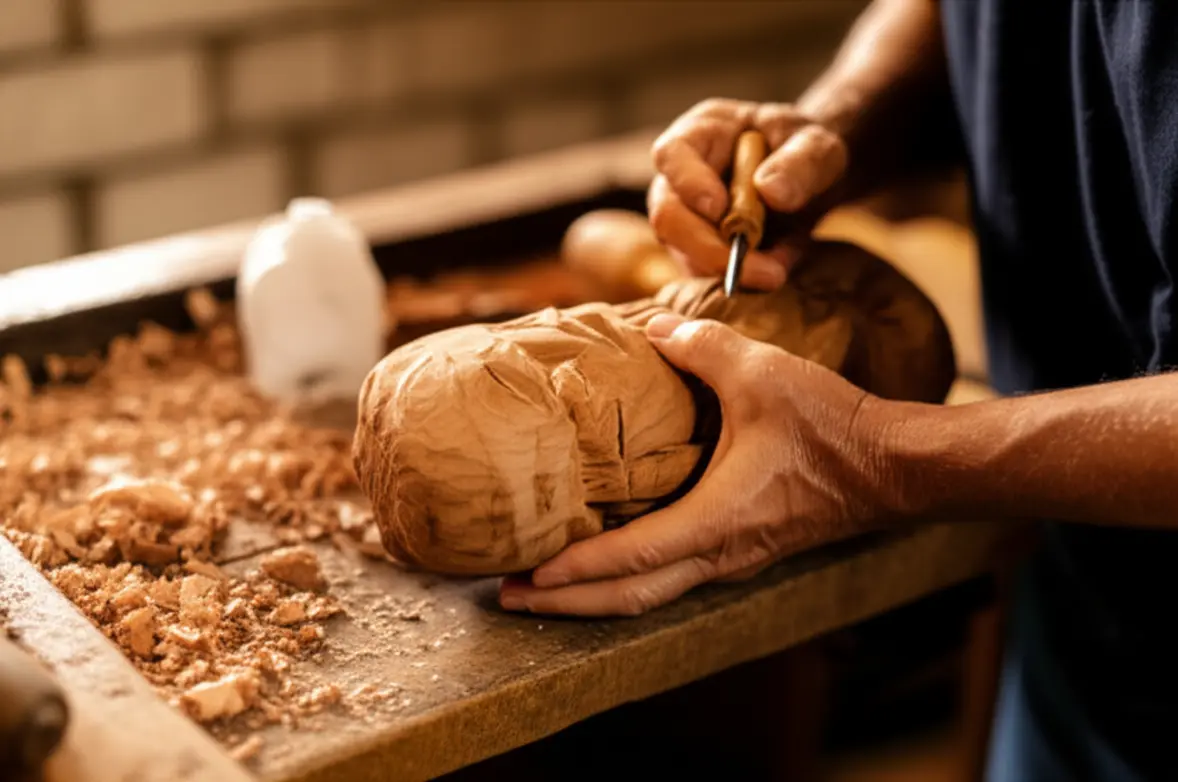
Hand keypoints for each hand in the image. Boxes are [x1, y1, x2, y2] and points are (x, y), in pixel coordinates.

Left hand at [498, 312, 894, 616]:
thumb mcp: (762, 373)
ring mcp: (730, 560)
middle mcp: (718, 554)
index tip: (528, 574)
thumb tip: (651, 329)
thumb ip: (700, 348)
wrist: (891, 467)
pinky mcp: (739, 550)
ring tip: (542, 589)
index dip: (577, 568)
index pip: (632, 558)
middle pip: (629, 598)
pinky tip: (603, 561)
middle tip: (508, 598)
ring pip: (649, 596)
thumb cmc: (830, 426)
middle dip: (565, 603)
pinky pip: (670, 579)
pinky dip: (625, 580)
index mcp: (717, 521)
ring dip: (592, 596)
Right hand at [647, 98, 848, 290]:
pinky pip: (707, 275)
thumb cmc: (806, 149)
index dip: (688, 183)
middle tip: (767, 272)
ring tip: (783, 264)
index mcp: (701, 134)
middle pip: (669, 217)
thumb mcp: (819, 146)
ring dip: (735, 270)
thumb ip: (802, 162)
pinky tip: (778, 265)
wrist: (811, 180)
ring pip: (686, 255)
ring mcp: (684, 218)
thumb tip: (771, 191)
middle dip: (712, 251)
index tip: (721, 209)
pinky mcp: (697, 251)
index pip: (672, 154)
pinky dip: (744, 279)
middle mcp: (680, 178)